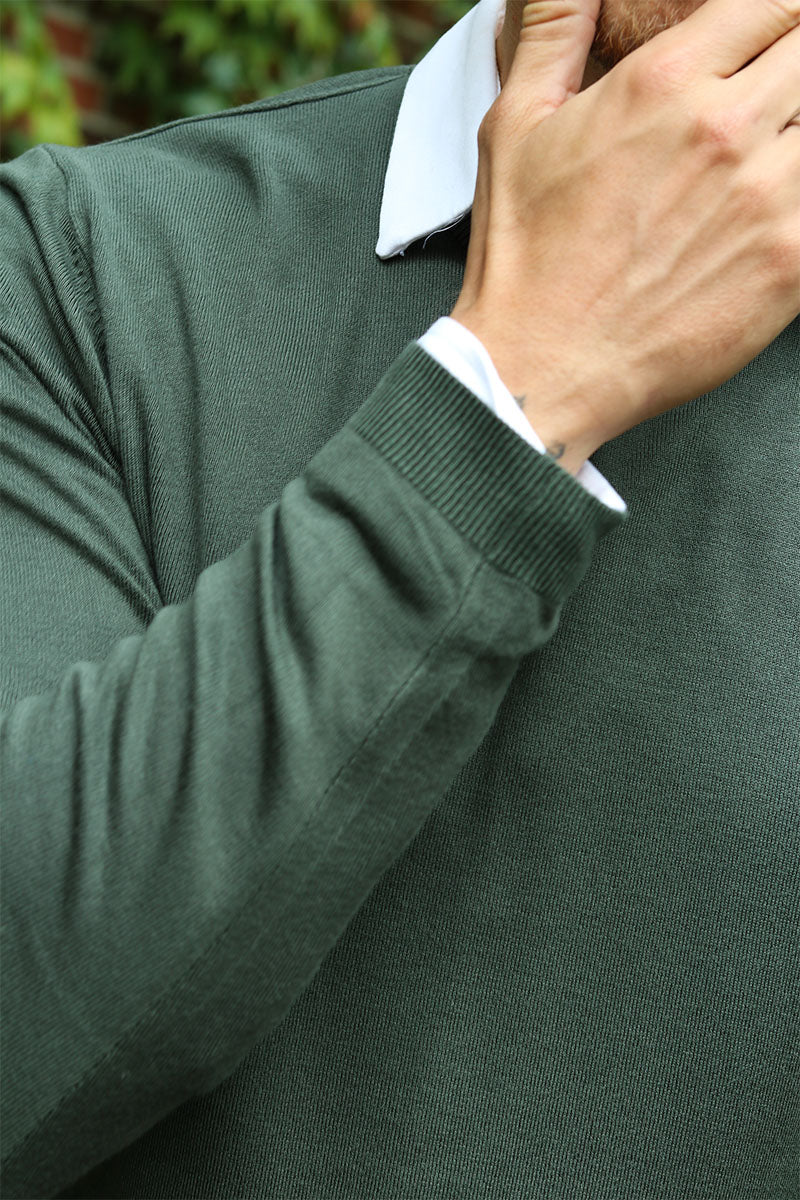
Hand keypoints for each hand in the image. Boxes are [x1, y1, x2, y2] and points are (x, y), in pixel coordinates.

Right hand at [451, 0, 799, 474]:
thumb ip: (553, 29)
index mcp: (665, 83)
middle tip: (768, 100)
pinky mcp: (791, 265)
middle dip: (792, 65)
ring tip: (769, 155)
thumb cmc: (524, 257)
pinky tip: (772, 208)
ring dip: (799, 131)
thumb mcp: (515, 126)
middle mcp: (727, 130)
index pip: (773, 1)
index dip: (774, 16)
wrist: (541, 371)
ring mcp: (769, 200)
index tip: (763, 40)